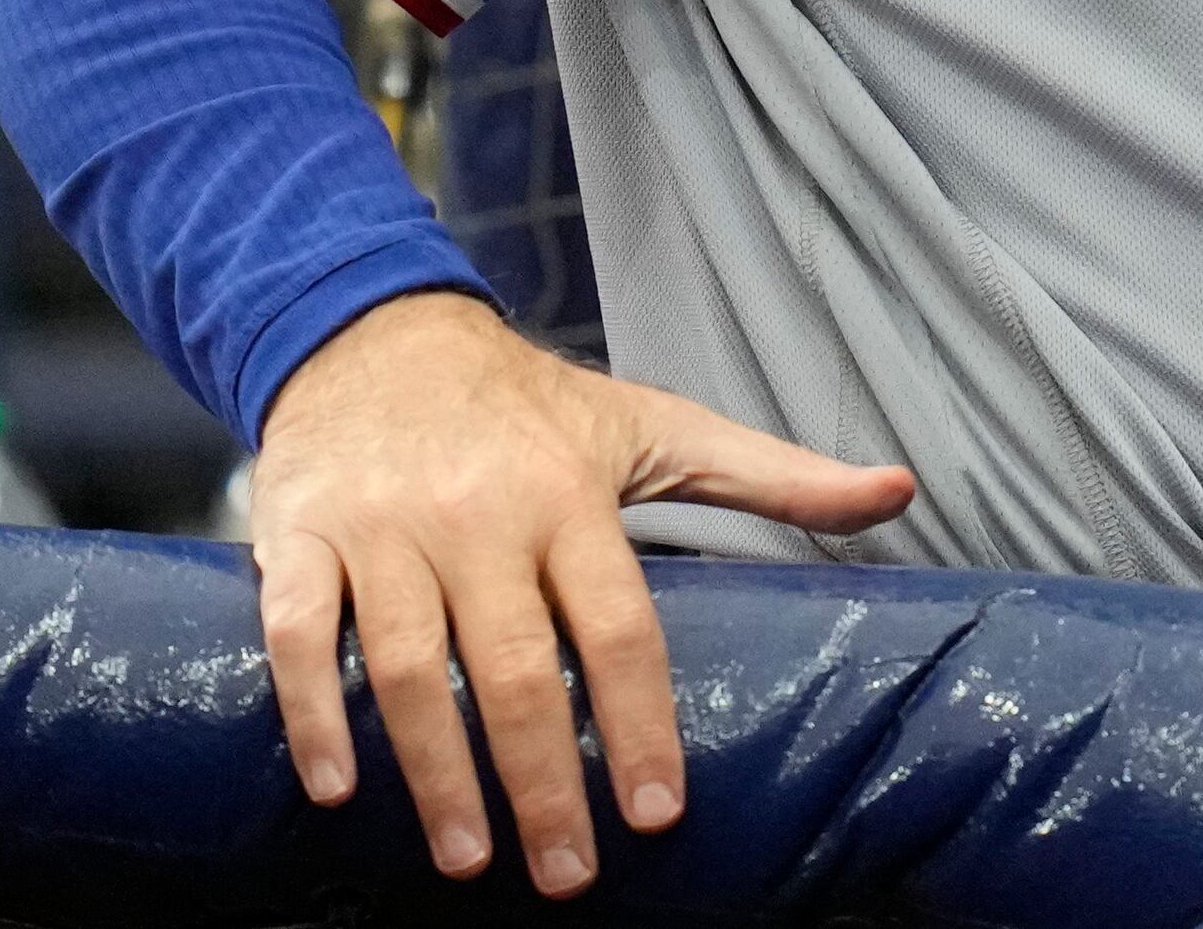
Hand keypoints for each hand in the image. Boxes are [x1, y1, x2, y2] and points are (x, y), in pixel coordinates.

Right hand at [248, 290, 917, 895]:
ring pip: (412, 665)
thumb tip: (899, 490)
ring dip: (438, 771)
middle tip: (567, 872)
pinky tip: (338, 787)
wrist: (376, 330)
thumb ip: (776, 475)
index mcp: (572, 494)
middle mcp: (482, 515)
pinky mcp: (303, 535)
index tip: (658, 812)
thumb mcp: (659, 425)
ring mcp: (387, 527)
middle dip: (544, 780)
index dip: (639, 722)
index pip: (620, 626)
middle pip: (518, 666)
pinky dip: (314, 711)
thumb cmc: (529, 403)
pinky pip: (302, 633)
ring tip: (470, 856)